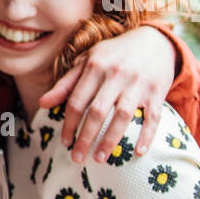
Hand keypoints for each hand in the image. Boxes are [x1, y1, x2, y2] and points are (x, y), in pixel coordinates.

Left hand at [38, 27, 174, 162]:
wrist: (154, 40)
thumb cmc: (113, 54)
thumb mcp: (87, 61)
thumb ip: (66, 83)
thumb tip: (42, 104)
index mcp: (95, 67)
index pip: (77, 101)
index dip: (69, 124)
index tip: (65, 143)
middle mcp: (116, 74)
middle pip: (97, 112)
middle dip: (86, 137)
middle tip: (77, 158)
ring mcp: (138, 83)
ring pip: (122, 116)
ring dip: (110, 140)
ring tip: (99, 158)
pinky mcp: (158, 90)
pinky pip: (153, 116)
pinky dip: (147, 135)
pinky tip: (138, 152)